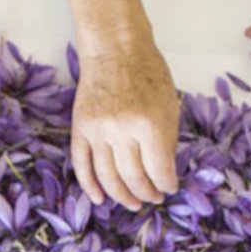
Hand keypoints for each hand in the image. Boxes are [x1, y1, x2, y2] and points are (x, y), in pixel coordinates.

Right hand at [71, 41, 179, 210]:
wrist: (113, 48)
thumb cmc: (147, 72)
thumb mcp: (169, 105)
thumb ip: (168, 141)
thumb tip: (164, 175)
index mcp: (150, 123)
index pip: (159, 170)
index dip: (167, 185)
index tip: (170, 188)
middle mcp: (122, 129)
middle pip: (134, 178)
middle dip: (146, 194)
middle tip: (153, 198)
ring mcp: (98, 130)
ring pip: (108, 177)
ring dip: (122, 196)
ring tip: (133, 203)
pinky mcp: (80, 128)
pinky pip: (82, 165)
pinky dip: (90, 186)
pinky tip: (100, 199)